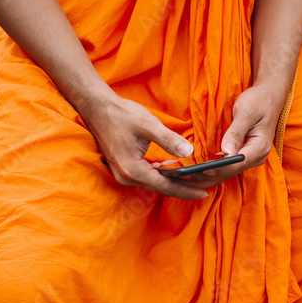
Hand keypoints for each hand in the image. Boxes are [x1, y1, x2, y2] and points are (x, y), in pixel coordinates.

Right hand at [84, 93, 208, 199]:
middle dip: (183, 189)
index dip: (186, 191)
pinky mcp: (123, 168)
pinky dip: (162, 176)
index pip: (165, 187)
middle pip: (161, 188)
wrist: (97, 108)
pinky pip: (147, 177)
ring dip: (173, 183)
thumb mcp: (148, 125)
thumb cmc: (121, 115)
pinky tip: (175, 171)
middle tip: (205, 189)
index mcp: (133, 170)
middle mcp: (126, 177)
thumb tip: (189, 152)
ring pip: (154, 183)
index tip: (204, 194)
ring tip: (194, 182)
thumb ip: (169, 140)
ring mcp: (123, 174)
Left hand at [183, 80, 287, 186]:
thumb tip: (226, 152)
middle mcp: (256, 157)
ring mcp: (250, 158)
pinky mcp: (243, 156)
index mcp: (259, 148)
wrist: (269, 96)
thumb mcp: (246, 112)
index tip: (200, 168)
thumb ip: (236, 132)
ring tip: (186, 176)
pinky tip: (196, 170)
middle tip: (186, 175)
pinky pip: (226, 167)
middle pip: (229, 172)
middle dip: (208, 175)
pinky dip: (211, 170)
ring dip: (207, 176)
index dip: (218, 168)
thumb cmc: (258, 101)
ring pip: (226, 173)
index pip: (236, 164)